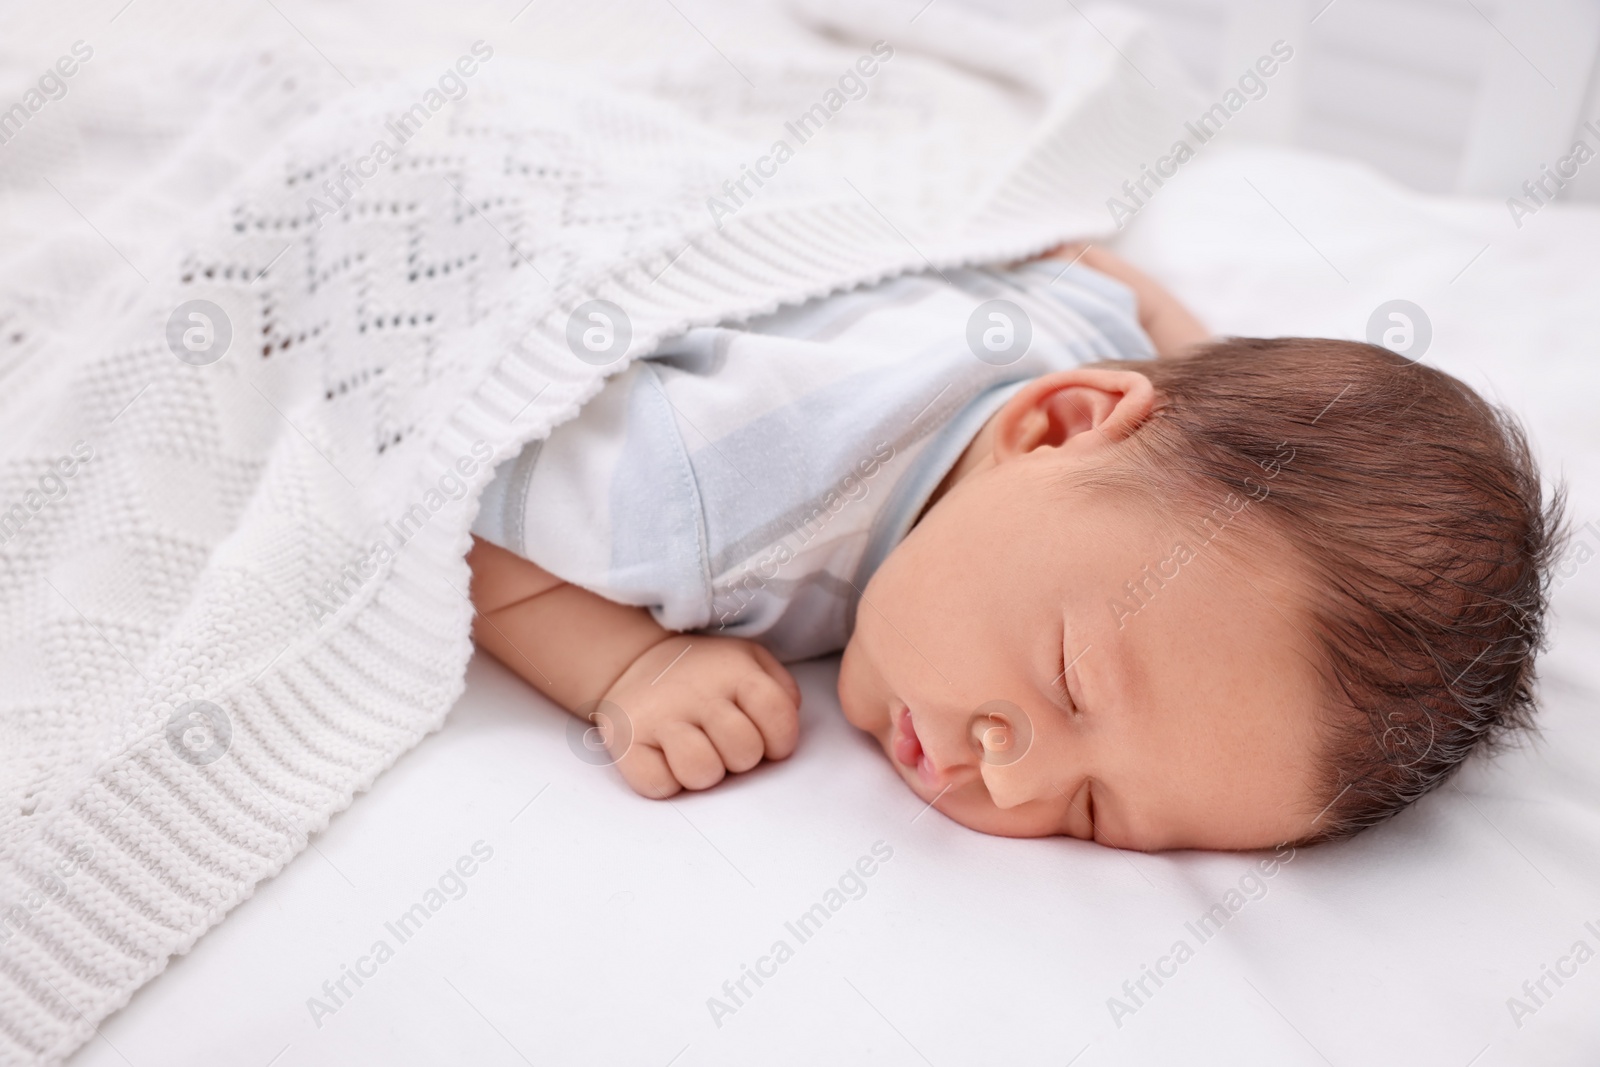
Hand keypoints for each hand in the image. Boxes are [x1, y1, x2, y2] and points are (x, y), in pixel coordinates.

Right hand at [593, 634, 800, 797]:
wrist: (637, 662)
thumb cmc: (708, 674)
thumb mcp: (751, 662)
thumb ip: (781, 690)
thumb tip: (785, 726)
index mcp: (734, 672)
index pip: (778, 716)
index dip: (780, 739)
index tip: (765, 739)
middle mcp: (697, 692)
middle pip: (744, 750)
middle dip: (741, 757)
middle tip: (723, 743)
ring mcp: (659, 715)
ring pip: (701, 771)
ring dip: (704, 773)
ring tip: (696, 753)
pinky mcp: (626, 739)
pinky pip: (657, 785)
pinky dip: (665, 782)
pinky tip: (664, 760)